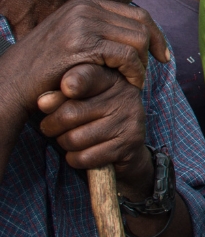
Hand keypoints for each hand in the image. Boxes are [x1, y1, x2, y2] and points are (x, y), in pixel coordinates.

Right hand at [0, 0, 169, 116]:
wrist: (13, 83)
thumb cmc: (47, 67)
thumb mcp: (73, 38)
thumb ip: (101, 29)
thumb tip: (141, 29)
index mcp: (85, 2)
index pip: (137, 13)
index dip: (156, 35)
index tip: (163, 56)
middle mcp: (85, 7)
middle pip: (141, 25)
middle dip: (150, 53)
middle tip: (144, 75)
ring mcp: (82, 23)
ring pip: (137, 40)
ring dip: (142, 65)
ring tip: (134, 82)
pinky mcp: (81, 44)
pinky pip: (126, 56)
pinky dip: (134, 73)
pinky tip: (130, 85)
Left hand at [37, 63, 152, 194]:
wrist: (128, 147)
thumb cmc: (95, 118)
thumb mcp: (79, 100)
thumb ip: (60, 97)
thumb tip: (43, 102)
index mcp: (112, 79)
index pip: (85, 77)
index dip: (71, 83)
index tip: (65, 89)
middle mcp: (125, 97)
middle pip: (69, 114)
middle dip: (52, 126)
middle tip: (53, 127)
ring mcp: (129, 121)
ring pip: (73, 139)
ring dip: (64, 144)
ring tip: (71, 139)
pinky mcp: (128, 146)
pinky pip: (84, 157)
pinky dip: (75, 159)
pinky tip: (81, 153)